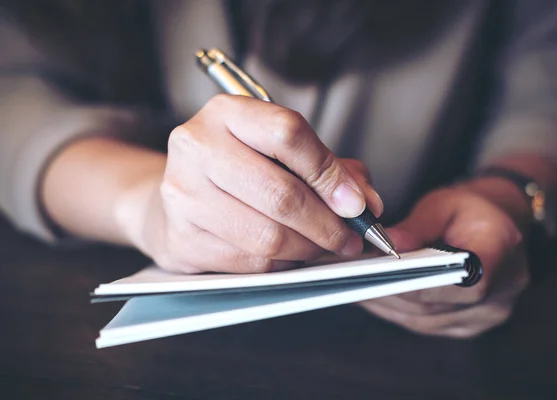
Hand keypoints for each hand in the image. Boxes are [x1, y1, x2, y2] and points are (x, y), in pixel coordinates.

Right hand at [115, 95, 382, 273]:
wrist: (177, 194)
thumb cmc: (238, 169)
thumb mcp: (280, 150)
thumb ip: (329, 167)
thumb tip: (366, 203)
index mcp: (227, 113)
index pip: (288, 134)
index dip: (330, 174)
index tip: (357, 204)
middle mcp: (197, 147)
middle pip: (280, 193)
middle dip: (327, 224)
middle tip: (349, 238)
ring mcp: (183, 195)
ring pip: (267, 236)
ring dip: (308, 249)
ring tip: (321, 247)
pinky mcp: (181, 238)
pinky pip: (249, 263)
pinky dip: (280, 265)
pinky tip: (288, 255)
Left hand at [360, 181, 530, 337]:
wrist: (498, 224)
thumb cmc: (470, 210)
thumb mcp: (443, 204)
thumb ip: (416, 227)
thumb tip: (387, 246)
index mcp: (500, 252)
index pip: (453, 282)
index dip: (413, 283)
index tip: (376, 275)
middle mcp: (501, 292)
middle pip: (433, 305)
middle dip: (389, 292)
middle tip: (351, 280)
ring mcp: (487, 314)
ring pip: (424, 320)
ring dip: (387, 304)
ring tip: (354, 287)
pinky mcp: (469, 325)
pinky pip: (426, 324)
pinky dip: (397, 310)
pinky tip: (373, 296)